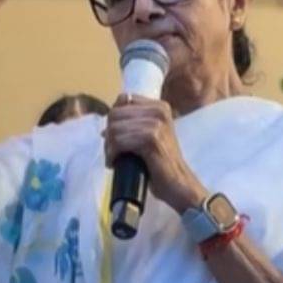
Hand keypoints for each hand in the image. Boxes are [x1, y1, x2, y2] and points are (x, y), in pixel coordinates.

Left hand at [104, 93, 204, 212]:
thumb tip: (104, 128)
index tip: (116, 137)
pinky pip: (119, 142)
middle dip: (108, 134)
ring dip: (109, 147)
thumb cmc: (161, 163)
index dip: (114, 119)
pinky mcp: (151, 140)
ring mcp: (156, 124)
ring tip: (114, 159)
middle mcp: (159, 111)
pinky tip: (114, 163)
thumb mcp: (150, 137)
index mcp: (159, 106)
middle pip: (115, 114)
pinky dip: (112, 154)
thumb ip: (133, 126)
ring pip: (114, 129)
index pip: (123, 99)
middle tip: (112, 152)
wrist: (178, 183)